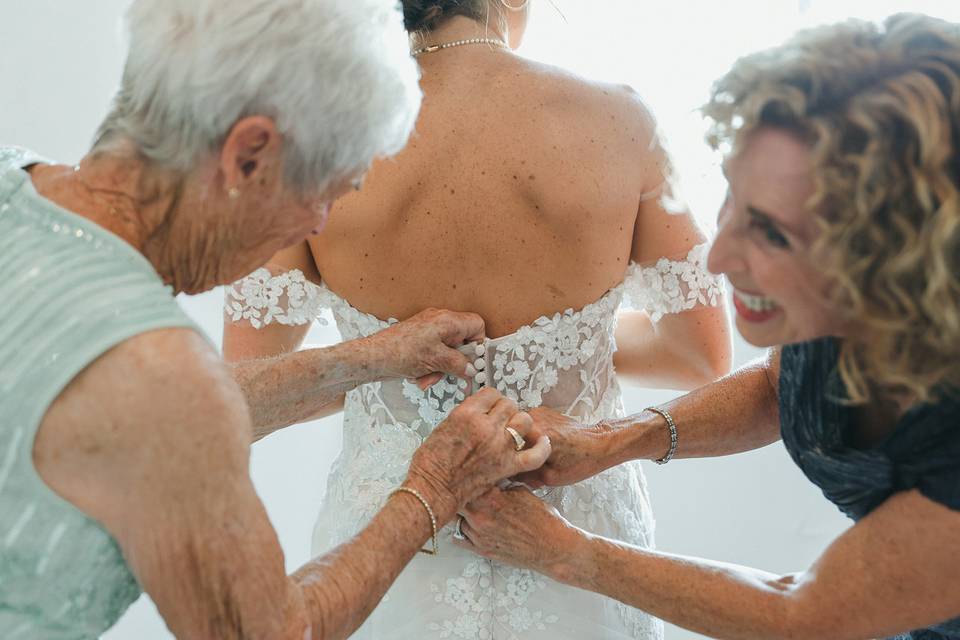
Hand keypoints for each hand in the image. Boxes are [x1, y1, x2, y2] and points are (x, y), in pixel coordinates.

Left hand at [364, 308, 485, 388]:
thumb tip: (472, 369)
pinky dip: (429, 366)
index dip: (478, 343)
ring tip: (427, 376)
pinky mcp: (419, 339)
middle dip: (455, 361)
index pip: (477, 324)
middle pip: (462, 341)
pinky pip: (434, 354)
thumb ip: (459, 364)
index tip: (474, 360)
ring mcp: (428, 329)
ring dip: (440, 368)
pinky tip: (418, 376)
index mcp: (447, 320)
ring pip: (447, 351)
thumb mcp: (437, 361)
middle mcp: (439, 321)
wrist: (372, 357)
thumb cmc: (400, 353)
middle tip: (448, 372)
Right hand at [406, 388, 551, 522]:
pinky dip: (542, 447)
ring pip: (524, 420)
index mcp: (466, 414)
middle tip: (500, 419)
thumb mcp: (443, 426)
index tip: (489, 406)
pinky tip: (542, 442)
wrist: (433, 489)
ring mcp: (499, 446)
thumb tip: (480, 412)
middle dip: (505, 410)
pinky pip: (535, 454)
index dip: (491, 399)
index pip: (490, 393)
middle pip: (509, 405)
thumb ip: (465, 416)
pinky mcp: (507, 466)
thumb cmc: (431, 462)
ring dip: (520, 422)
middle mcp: (486, 427)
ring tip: (514, 429)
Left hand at [455, 486, 581, 578]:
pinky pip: (458, 538)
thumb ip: (501, 483)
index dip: (466, 477)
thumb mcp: (522, 490)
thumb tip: (489, 475)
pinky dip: (461, 530)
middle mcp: (480, 517)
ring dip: (461, 512)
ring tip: (470, 507)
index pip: (465, 482)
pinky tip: (469, 524)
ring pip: (456, 519)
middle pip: (456, 500)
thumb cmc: (543, 519)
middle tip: (464, 489)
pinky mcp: (481, 550)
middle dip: (461, 494)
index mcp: (490, 498)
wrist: (553, 547)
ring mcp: (479, 536)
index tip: (466, 475)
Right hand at [513, 407, 616, 487]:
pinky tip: (539, 445)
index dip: (504, 458)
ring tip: (531, 454)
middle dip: (511, 448)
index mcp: (535, 433)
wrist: (600, 444)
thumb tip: (507, 476)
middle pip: (508, 434)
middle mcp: (534, 418)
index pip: (504, 445)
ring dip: (519, 441)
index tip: (507, 467)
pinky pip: (527, 425)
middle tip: (520, 462)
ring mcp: (538, 411)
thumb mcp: (550, 478)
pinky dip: (529, 435)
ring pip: (517, 429)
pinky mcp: (544, 411)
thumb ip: (524, 475)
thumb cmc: (581, 460)